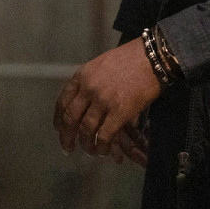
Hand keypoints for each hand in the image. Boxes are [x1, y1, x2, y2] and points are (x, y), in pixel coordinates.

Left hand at [53, 38, 162, 157]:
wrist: (151, 57)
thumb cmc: (129, 58)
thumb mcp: (100, 65)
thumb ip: (89, 81)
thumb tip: (83, 100)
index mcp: (82, 76)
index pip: (62, 101)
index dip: (59, 118)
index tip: (58, 129)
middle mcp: (88, 88)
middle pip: (70, 118)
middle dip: (66, 136)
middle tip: (67, 147)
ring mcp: (103, 100)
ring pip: (86, 129)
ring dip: (86, 144)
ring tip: (89, 151)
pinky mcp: (120, 111)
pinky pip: (105, 135)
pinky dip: (102, 146)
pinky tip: (104, 151)